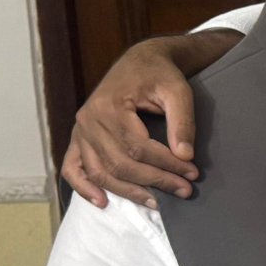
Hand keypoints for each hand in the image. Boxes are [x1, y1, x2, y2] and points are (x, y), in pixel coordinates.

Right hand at [62, 31, 237, 207]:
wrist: (140, 62)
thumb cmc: (160, 74)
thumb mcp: (178, 90)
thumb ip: (182, 121)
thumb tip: (184, 155)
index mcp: (108, 106)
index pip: (138, 147)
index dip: (167, 165)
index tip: (192, 174)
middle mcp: (88, 120)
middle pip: (120, 164)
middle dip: (155, 181)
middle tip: (184, 191)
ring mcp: (79, 131)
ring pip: (100, 172)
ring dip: (128, 192)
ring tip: (157, 203)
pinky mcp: (78, 139)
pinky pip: (73, 169)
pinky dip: (84, 188)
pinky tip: (103, 202)